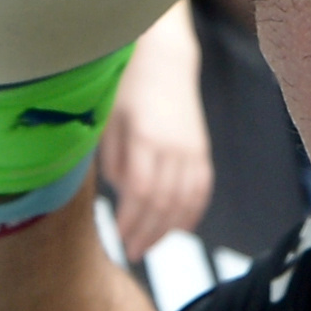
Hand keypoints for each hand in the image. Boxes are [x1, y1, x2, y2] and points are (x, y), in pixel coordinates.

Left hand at [99, 1, 214, 255]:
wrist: (164, 58)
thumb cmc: (125, 85)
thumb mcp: (108, 115)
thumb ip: (112, 156)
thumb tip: (120, 192)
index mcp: (146, 136)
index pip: (142, 191)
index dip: (131, 219)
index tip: (118, 236)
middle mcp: (173, 146)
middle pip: (164, 203)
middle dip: (147, 232)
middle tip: (131, 251)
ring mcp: (192, 148)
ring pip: (186, 201)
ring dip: (168, 229)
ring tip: (148, 245)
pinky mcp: (202, 149)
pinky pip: (202, 189)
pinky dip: (191, 212)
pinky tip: (178, 229)